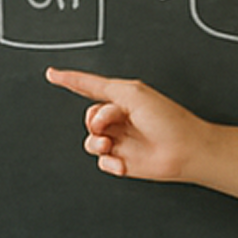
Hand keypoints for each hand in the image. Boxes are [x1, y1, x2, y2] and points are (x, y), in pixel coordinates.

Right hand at [43, 67, 237, 214]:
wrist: (185, 151)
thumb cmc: (167, 119)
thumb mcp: (131, 93)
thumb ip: (100, 87)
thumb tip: (79, 86)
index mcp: (122, 98)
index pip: (90, 87)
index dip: (70, 81)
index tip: (52, 74)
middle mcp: (119, 118)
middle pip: (88, 117)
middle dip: (95, 120)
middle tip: (110, 123)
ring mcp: (120, 140)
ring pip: (90, 140)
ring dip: (96, 142)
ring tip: (109, 145)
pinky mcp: (121, 161)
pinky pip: (100, 161)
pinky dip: (108, 162)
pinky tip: (122, 163)